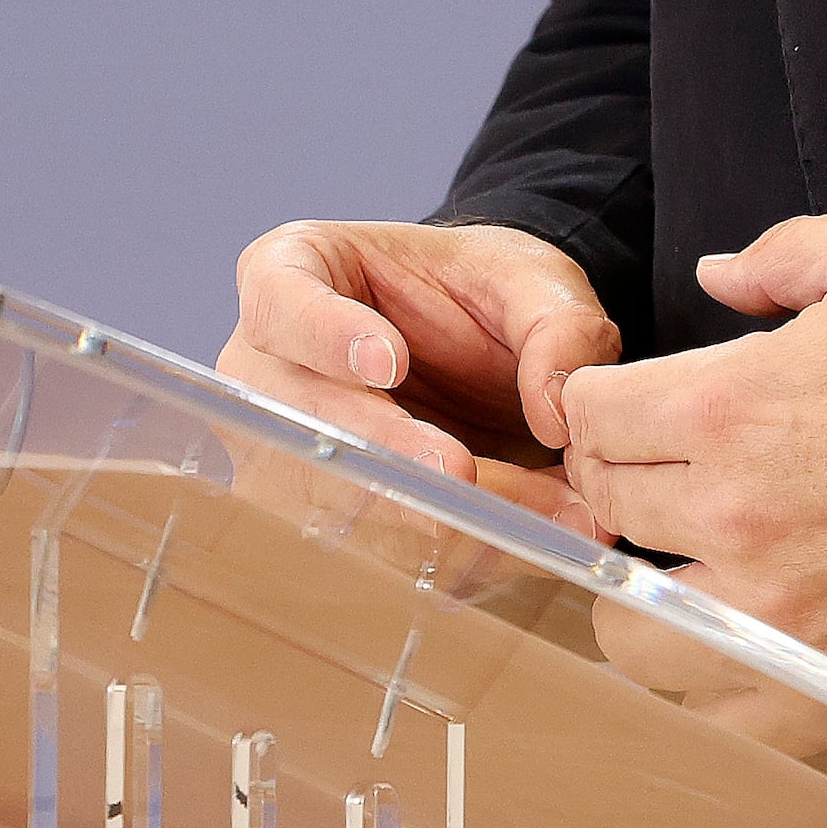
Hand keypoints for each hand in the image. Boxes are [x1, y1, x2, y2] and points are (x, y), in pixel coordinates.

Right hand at [220, 217, 622, 526]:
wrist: (483, 354)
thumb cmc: (480, 295)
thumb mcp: (535, 280)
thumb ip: (559, 327)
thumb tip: (553, 411)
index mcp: (291, 275)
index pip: (280, 301)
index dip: (324, 334)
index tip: (387, 362)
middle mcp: (266, 371)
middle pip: (302, 417)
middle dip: (386, 449)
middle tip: (459, 470)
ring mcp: (284, 453)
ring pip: (338, 499)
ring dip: (435, 514)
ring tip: (535, 517)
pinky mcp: (327, 518)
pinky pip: (375, 549)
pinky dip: (454, 552)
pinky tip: (520, 544)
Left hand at [558, 202, 826, 698]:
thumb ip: (783, 253)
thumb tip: (715, 274)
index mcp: (730, 404)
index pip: (588, 417)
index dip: (596, 403)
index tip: (625, 406)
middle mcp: (734, 514)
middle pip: (605, 511)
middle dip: (616, 484)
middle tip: (656, 475)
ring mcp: (778, 609)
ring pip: (637, 631)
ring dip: (640, 596)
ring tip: (678, 569)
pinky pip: (720, 707)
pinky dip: (710, 678)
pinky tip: (734, 638)